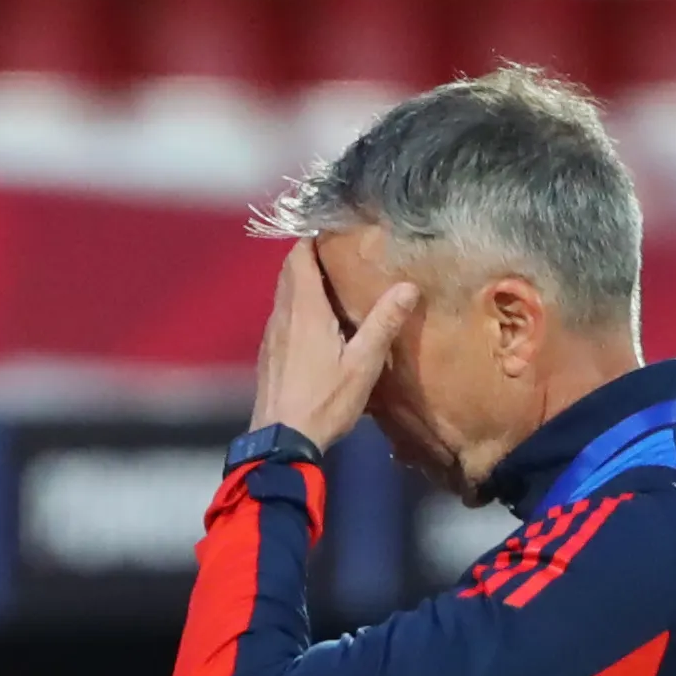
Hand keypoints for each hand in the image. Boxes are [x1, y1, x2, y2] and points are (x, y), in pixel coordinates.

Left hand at [248, 240, 418, 452]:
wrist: (280, 442)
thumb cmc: (323, 401)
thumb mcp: (362, 364)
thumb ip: (382, 323)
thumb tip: (407, 286)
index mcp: (303, 308)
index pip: (300, 256)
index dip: (315, 239)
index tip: (338, 233)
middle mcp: (281, 315)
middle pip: (290, 271)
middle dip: (313, 258)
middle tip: (344, 257)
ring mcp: (270, 335)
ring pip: (284, 295)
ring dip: (305, 284)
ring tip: (336, 287)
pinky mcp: (268, 354)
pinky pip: (282, 317)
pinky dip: (298, 308)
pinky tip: (319, 326)